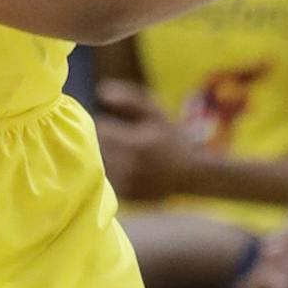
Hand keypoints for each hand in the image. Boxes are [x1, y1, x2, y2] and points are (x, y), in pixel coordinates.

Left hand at [94, 79, 194, 202]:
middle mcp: (129, 168)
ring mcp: (126, 185)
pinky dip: (110, 172)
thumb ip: (129, 100)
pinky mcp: (124, 197)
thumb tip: (101, 90)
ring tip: (123, 153)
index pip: (101, 131)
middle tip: (121, 140)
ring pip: (99, 165)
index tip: (117, 126)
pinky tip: (125, 168)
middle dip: (104, 141)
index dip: (106, 125)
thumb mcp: (155, 112)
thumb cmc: (171, 137)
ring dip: (105, 157)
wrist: (190, 173)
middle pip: (97, 149)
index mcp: (136, 145)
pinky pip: (106, 180)